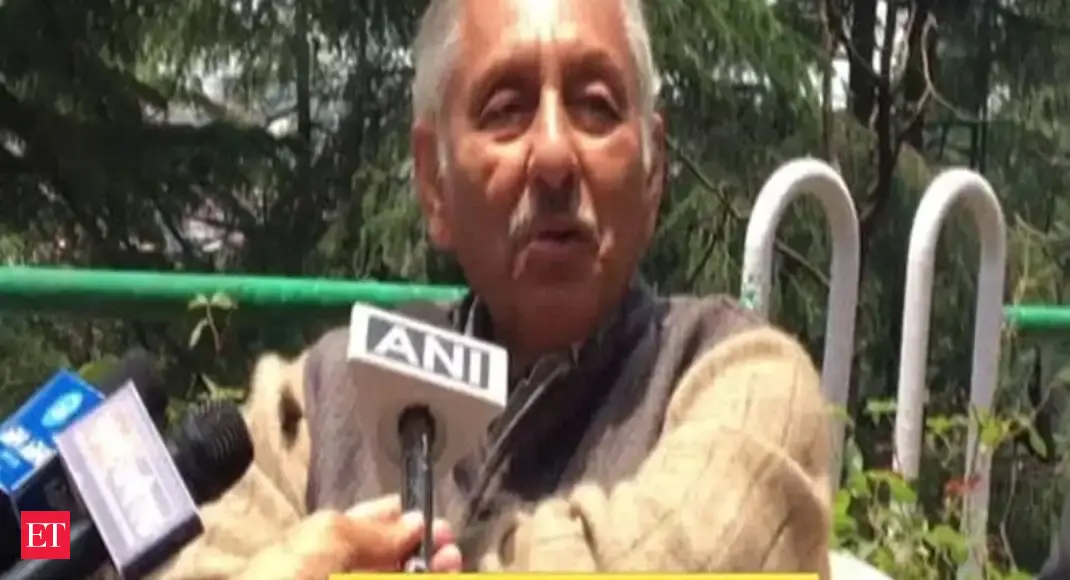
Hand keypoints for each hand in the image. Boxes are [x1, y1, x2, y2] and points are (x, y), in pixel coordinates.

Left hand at [238, 495, 461, 578]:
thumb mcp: (322, 539)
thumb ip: (369, 529)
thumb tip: (413, 523)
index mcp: (319, 549)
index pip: (366, 526)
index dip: (400, 518)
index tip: (430, 518)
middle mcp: (338, 575)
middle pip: (390, 560)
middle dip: (423, 549)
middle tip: (449, 546)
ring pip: (399, 579)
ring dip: (429, 572)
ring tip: (451, 566)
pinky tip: (438, 577)